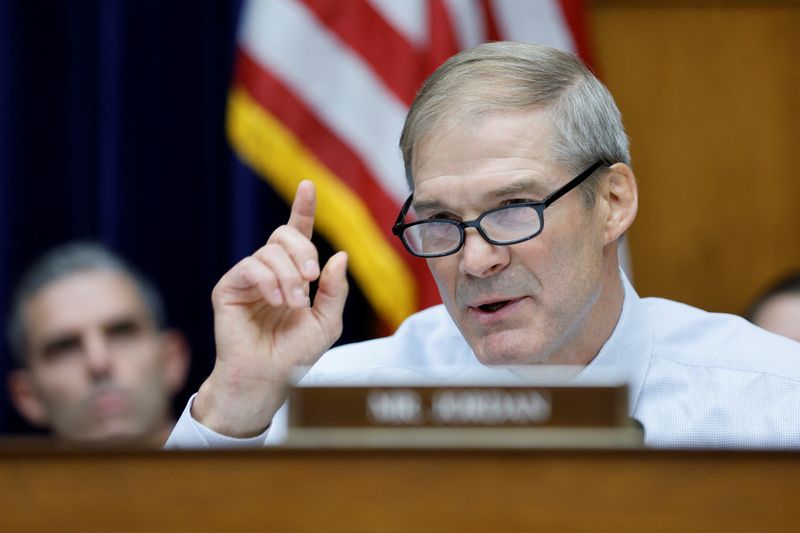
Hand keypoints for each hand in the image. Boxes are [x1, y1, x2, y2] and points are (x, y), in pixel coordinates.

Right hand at [193, 181, 348, 436]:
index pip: (298, 235)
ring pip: (270, 251)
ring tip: (292, 305)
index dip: (303, 209)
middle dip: (303, 251)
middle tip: (311, 279)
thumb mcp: (327, 320)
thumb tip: (339, 255)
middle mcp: (269, 272)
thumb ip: (334, 289)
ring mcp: (248, 278)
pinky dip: (269, 281)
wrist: (268, 378)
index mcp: (293, 275)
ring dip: (289, 276)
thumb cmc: (295, 354)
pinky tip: (277, 301)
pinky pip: (250, 267)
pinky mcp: (229, 288)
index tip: (308, 186)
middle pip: (283, 234)